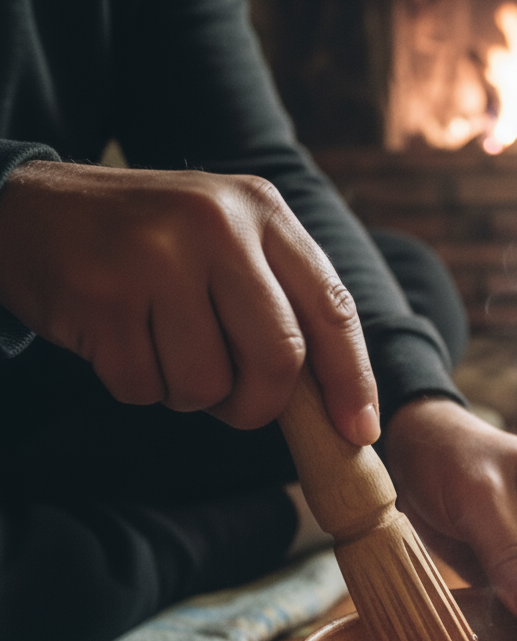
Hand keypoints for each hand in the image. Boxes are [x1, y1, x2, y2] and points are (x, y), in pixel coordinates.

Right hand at [0, 161, 378, 441]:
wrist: (34, 211)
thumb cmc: (153, 246)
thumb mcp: (230, 245)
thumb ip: (284, 304)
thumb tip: (342, 407)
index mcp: (263, 211)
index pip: (332, 309)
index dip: (352, 379)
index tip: (358, 430)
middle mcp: (217, 225)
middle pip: (279, 360)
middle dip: (260, 404)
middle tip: (235, 403)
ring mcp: (156, 256)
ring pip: (208, 385)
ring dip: (189, 393)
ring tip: (163, 345)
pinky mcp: (102, 294)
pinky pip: (145, 388)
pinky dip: (138, 385)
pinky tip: (119, 338)